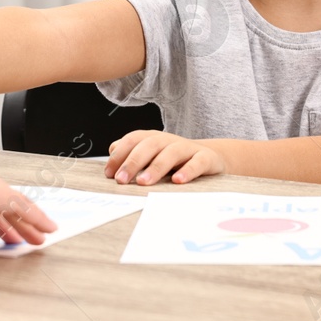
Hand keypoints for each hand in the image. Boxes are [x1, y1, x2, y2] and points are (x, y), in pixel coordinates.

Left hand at [105, 130, 225, 185]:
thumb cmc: (175, 161)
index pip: (133, 140)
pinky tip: (178, 180)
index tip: (109, 173)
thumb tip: (111, 157)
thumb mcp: (152, 157)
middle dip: (133, 162)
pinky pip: (197, 162)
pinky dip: (188, 170)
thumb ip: (132, 156)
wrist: (210, 158)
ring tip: (144, 181)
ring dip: (156, 167)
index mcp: (153, 138)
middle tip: (122, 180)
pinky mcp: (206, 158)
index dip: (120, 155)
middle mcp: (168, 140)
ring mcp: (188, 148)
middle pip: (149, 145)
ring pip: (171, 153)